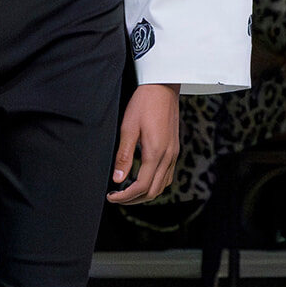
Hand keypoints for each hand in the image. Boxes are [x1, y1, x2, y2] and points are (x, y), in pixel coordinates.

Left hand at [106, 83, 179, 204]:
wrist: (163, 87)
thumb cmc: (144, 103)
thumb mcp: (128, 128)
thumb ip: (124, 156)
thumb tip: (118, 179)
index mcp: (156, 152)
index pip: (142, 186)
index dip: (125, 196)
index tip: (111, 197)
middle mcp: (168, 156)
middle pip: (154, 191)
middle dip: (134, 199)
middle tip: (117, 198)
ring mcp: (174, 153)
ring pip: (162, 185)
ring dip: (145, 193)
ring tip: (127, 192)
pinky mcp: (174, 149)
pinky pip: (167, 175)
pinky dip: (155, 183)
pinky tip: (143, 179)